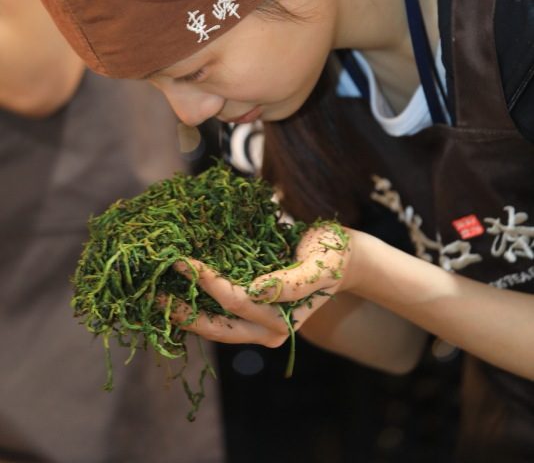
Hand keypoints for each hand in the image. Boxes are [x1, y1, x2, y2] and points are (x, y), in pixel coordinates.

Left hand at [164, 222, 352, 348]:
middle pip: (216, 327)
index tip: (184, 259)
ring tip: (155, 291)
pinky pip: (215, 315)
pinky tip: (173, 287)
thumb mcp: (319, 267)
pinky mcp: (247, 315)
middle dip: (183, 311)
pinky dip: (194, 303)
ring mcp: (254, 326)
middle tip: (154, 290)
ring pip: (211, 326)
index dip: (208, 281)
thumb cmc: (331, 257)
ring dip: (183, 311)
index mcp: (282, 323)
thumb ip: (293, 282)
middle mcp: (265, 331)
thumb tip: (257, 290)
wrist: (338, 257)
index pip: (236, 302)